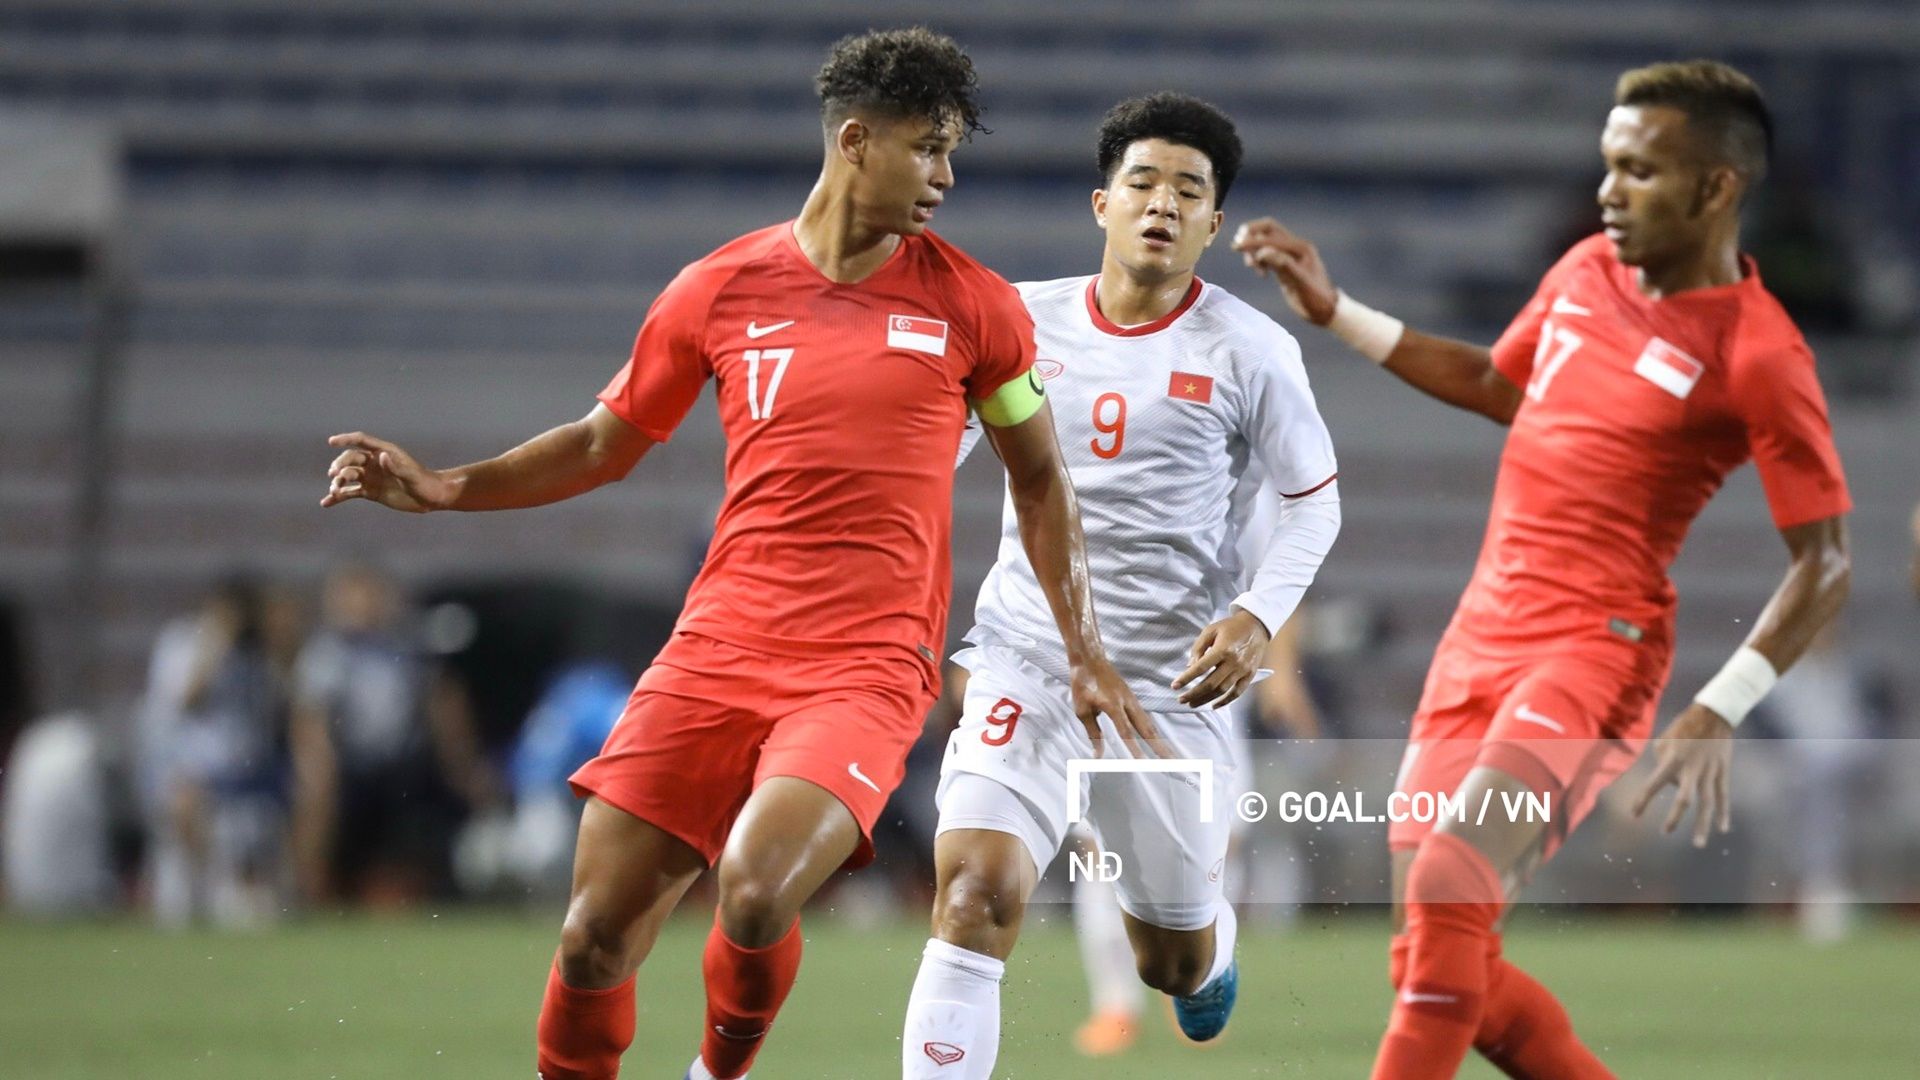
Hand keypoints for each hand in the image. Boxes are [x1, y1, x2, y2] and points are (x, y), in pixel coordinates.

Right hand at [322, 432, 453, 511]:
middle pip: (350, 459)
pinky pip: (350, 493)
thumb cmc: (425, 483)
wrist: (431, 498)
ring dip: (338, 482)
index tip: (331, 441)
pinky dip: (338, 497)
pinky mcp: (370, 492)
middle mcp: (374, 463)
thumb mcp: (411, 475)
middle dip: (340, 465)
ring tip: (334, 490)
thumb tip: (382, 456)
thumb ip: (396, 466)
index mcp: (384, 452)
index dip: (346, 439)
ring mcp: (371, 477)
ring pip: (348, 476)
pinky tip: (326, 502)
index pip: (361, 441)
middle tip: (335, 475)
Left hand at [1070, 657, 1162, 758]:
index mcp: (1113, 706)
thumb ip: (1093, 733)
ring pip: (1149, 725)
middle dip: (1160, 748)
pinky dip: (1154, 733)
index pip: (1126, 731)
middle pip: (1147, 730)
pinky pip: (1146, 719)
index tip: (1144, 763)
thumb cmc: (1084, 684)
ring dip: (1161, 742)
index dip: (1135, 748)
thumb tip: (1098, 755)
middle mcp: (1128, 704)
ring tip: (1171, 757)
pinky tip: (1159, 742)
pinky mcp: (1133, 700)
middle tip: (1173, 763)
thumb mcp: (1082, 710)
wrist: (1090, 659)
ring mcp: (1133, 701)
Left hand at [1173, 609, 1271, 708]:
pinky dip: (1226, 701)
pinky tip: (1214, 706)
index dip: (1186, 678)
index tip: (1175, 686)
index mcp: (1222, 649)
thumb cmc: (1231, 627)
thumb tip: (1189, 666)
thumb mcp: (1211, 630)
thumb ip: (1199, 647)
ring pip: (1222, 690)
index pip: (1201, 668)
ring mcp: (1243, 670)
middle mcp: (1233, 662)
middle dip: (1194, 694)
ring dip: (1206, 699)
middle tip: (1182, 699)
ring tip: (1193, 703)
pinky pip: (1237, 692)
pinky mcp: (1250, 675)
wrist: (1256, 626)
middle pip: (1211, 684)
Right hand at [1231, 218, 1339, 324]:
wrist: (1325, 310)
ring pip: (1266, 242)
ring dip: (1253, 249)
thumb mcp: (1300, 282)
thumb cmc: (1315, 297)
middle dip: (1251, 233)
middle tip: (1237, 245)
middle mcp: (1294, 247)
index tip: (1236, 246)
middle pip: (1268, 229)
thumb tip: (1262, 251)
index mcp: (1300, 248)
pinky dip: (1258, 259)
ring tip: (1251, 266)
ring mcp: (1289, 255)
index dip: (1253, 241)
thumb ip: (1283, 265)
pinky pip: (1267, 254)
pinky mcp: (1284, 265)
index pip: (1271, 237)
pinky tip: (1261, 273)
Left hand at [1630, 703, 1734, 847]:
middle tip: (1666, 832)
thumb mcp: (1663, 741)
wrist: (1714, 715)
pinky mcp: (1723, 772)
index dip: (1643, 800)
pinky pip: (1723, 796)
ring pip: (1706, 803)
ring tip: (1698, 843)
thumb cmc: (1682, 728)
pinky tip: (1722, 828)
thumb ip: (1661, 764)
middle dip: (1674, 817)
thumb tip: (1669, 784)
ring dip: (1702, 824)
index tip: (1634, 815)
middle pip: (1684, 798)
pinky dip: (1723, 812)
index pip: (1653, 784)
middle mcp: (1691, 768)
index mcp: (1672, 759)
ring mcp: (1709, 771)